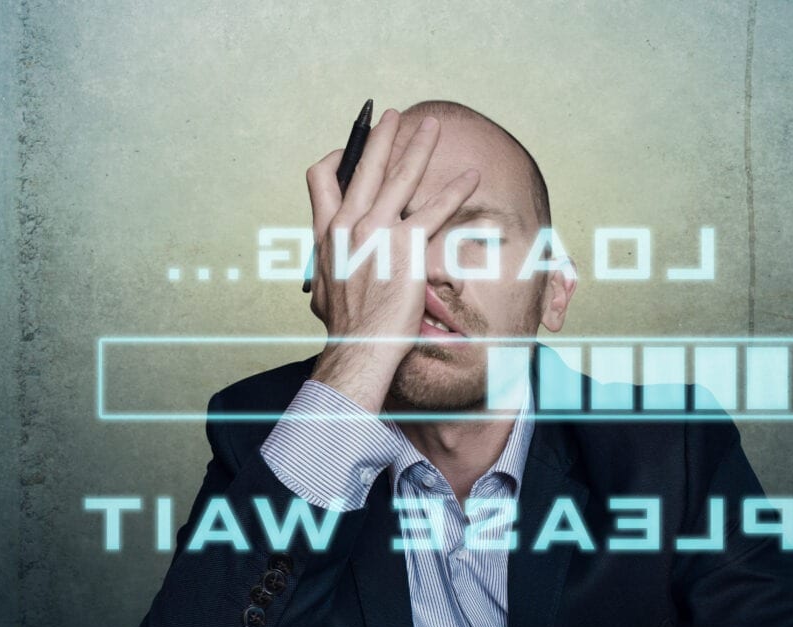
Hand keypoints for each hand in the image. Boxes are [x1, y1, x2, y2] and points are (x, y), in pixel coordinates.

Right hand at [304, 108, 479, 411]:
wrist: (358, 345)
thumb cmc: (345, 324)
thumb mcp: (326, 286)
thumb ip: (330, 263)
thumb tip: (333, 260)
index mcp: (326, 232)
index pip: (321, 177)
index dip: (338, 158)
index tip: (353, 150)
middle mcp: (348, 224)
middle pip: (365, 165)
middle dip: (382, 135)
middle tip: (393, 116)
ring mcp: (377, 232)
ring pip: (401, 176)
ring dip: (419, 146)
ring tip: (433, 127)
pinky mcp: (406, 246)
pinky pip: (435, 209)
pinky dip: (455, 190)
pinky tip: (470, 177)